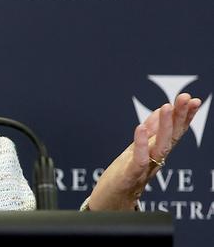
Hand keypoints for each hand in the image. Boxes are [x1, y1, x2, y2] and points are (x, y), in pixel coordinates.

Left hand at [87, 93, 200, 209]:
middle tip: (186, 98)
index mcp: (156, 153)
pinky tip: (140, 128)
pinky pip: (138, 160)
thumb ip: (148, 133)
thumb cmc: (123, 177)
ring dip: (164, 127)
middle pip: (171, 137)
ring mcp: (144, 168)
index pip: (174, 133)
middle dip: (179, 117)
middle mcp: (154, 161)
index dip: (184, 117)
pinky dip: (140, 144)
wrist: (110, 205)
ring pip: (159, 147)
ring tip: (166, 107)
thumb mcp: (136, 150)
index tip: (193, 100)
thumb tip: (160, 110)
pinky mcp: (129, 176)